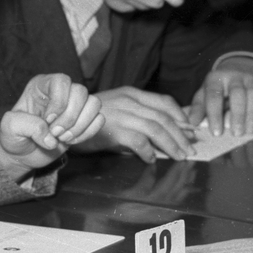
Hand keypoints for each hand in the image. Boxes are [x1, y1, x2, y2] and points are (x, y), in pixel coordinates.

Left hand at [0, 73, 102, 174]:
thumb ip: (27, 126)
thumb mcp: (9, 128)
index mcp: (42, 85)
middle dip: (70, 117)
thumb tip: (51, 137)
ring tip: (63, 138)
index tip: (47, 120)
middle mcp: (61, 91)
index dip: (59, 102)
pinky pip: (99, 119)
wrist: (23, 153)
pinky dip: (87, 133)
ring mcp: (74, 105)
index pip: (61, 81)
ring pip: (94, 104)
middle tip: (55, 133)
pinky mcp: (84, 120)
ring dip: (80, 125)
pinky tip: (71, 140)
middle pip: (81, 92)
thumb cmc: (14, 136)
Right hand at [75, 85, 193, 161]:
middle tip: (190, 148)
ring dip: (171, 144)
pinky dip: (149, 152)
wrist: (62, 121)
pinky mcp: (115, 130)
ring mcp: (122, 114)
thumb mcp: (116, 109)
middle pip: (164, 117)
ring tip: (179, 156)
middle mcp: (129, 101)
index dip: (180, 115)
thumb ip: (137, 116)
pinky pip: (139, 142)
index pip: (164, 101)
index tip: (190, 128)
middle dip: (181, 134)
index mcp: (131, 93)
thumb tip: (163, 132)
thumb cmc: (90, 118)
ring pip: (157, 129)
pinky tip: (151, 159)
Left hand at [187, 59, 252, 136]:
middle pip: (237, 94)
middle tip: (236, 134)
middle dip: (238, 115)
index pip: (214, 96)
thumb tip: (192, 123)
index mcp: (216, 78)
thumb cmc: (218, 88)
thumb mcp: (204, 94)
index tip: (216, 133)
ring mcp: (252, 79)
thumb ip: (199, 108)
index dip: (215, 115)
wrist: (238, 68)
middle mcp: (235, 76)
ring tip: (249, 132)